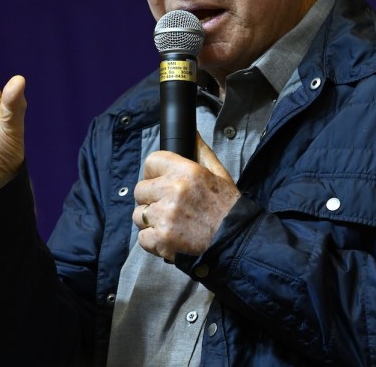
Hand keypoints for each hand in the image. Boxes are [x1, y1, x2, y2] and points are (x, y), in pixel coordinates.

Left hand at [133, 135, 239, 260]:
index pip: (151, 161)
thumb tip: (191, 135)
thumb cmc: (227, 208)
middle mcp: (173, 191)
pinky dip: (153, 241)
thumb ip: (201, 152)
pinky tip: (170, 238)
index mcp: (186, 172)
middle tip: (168, 206)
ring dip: (150, 220)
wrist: (236, 242)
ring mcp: (165, 217)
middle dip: (150, 198)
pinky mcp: (162, 240)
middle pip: (140, 190)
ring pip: (138, 215)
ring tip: (170, 224)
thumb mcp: (219, 175)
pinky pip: (142, 237)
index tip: (159, 181)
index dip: (153, 173)